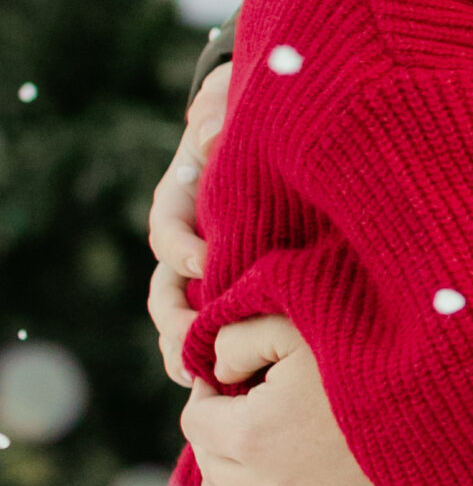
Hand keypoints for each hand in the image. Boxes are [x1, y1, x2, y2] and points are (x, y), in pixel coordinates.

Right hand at [147, 61, 229, 387]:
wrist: (292, 137)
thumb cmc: (259, 122)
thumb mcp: (236, 107)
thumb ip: (218, 117)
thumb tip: (207, 137)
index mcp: (185, 202)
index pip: (168, 230)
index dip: (179, 248)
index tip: (202, 261)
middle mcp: (192, 244)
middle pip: (168, 292)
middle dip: (177, 319)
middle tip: (195, 341)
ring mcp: (214, 275)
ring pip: (185, 322)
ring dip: (189, 348)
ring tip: (205, 374)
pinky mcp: (241, 295)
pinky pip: (221, 333)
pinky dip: (221, 356)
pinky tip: (238, 378)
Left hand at [182, 314, 414, 485]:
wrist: (451, 393)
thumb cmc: (372, 351)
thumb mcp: (297, 322)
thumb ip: (236, 338)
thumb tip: (211, 370)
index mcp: (250, 434)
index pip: (196, 424)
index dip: (206, 399)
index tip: (227, 383)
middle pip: (212, 475)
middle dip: (220, 443)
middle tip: (247, 415)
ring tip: (254, 467)